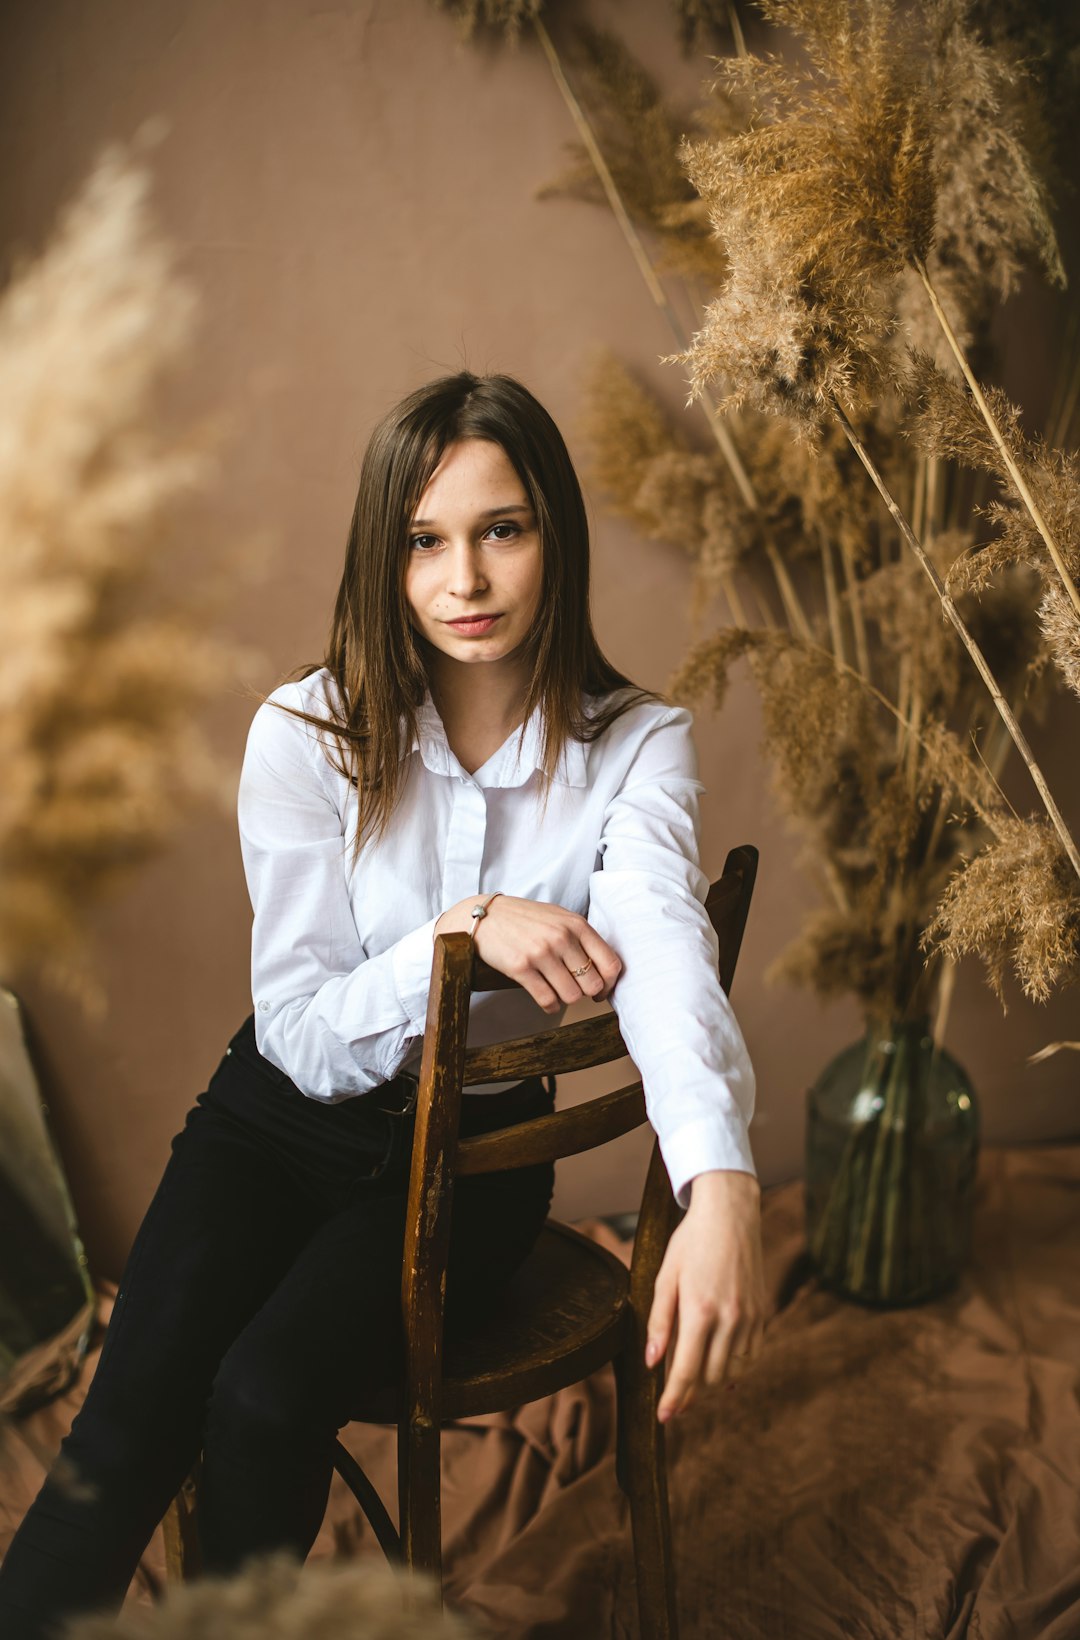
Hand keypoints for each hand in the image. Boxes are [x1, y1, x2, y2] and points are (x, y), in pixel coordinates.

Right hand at [434, 894, 621, 1012]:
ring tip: (558, 991)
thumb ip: (581, 937)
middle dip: (586, 993)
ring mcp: (541, 953)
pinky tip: (547, 1000)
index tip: (601, 990)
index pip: (610, 963)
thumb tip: (603, 968)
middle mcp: (562, 938)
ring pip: (571, 995)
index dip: (610, 984)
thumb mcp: (559, 917)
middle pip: (592, 984)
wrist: (486, 916)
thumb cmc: (525, 918)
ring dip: (566, 999)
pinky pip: (548, 1000)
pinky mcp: (521, 968)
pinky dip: (551, 1006)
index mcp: (576, 925)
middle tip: (576, 990)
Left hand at [646, 1169, 766, 1421]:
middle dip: (692, 1395)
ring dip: (713, 1384)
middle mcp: (729, 1319)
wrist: (730, 1215)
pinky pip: (750, 1356)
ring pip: (732, 1372)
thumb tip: (653, 1362)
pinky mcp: (762, 1314)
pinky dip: (735, 1369)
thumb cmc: (690, 1242)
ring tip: (695, 1384)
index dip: (675, 1399)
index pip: (686, 1371)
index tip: (664, 1417)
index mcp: (700, 1310)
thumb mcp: (665, 1277)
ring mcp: (750, 1318)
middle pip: (710, 1378)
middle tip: (675, 1401)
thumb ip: (660, 1322)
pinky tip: (722, 1371)